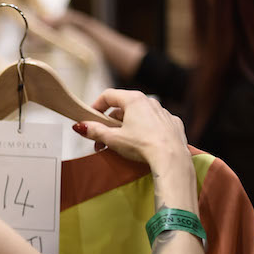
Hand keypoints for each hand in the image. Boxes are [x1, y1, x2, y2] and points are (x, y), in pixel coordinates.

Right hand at [74, 89, 188, 166]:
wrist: (172, 158)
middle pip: (123, 107)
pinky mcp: (173, 124)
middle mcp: (150, 102)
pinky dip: (145, 131)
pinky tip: (142, 143)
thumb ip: (95, 131)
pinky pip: (155, 124)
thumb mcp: (112, 139)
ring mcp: (163, 113)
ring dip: (126, 127)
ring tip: (120, 144)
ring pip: (139, 116)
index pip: (108, 96)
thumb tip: (81, 126)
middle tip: (102, 139)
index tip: (90, 118)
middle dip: (110, 123)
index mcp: (134, 100)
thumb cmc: (143, 145)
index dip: (96, 106)